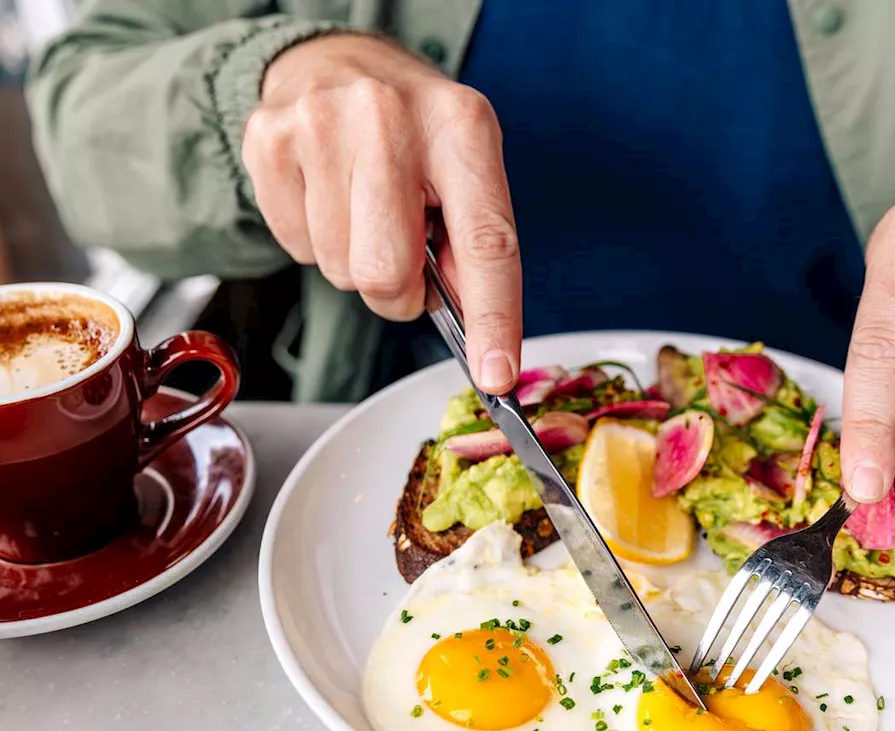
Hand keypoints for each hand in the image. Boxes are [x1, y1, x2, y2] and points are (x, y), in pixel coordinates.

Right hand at [242, 33, 521, 392]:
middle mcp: (390, 120)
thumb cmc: (413, 131)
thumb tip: (478, 330)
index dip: (492, 317)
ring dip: (356, 262)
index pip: (485, 243)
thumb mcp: (465, 167)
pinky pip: (295, 249)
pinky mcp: (268, 142)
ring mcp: (320, 127)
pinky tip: (328, 198)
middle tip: (402, 256)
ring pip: (340, 270)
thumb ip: (473, 243)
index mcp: (460, 127)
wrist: (334, 61)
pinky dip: (315, 242)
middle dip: (398, 290)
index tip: (496, 374)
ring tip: (363, 209)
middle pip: (388, 273)